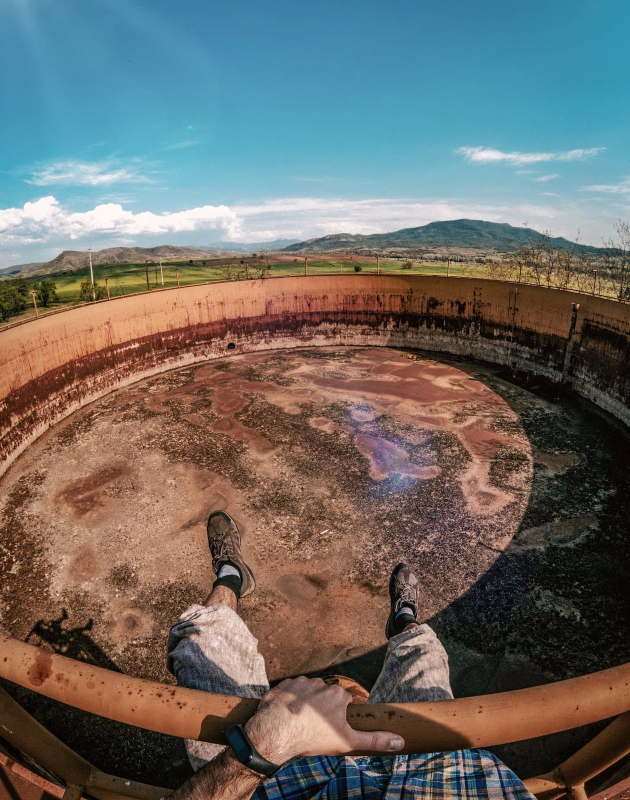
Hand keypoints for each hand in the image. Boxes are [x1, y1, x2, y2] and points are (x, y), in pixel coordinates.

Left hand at [243, 676, 403, 763]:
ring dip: (306, 704)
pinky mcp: (283, 685)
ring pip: (307, 693)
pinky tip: (287, 715)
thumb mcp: (347, 741)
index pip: (344, 701)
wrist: (277, 733)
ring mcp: (301, 682)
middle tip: (316, 726)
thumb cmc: (313, 737)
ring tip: (300, 722)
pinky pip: (290, 691)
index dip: (340, 715)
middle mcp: (321, 683)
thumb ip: (373, 739)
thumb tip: (399, 741)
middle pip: (325, 696)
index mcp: (338, 694)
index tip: (334, 726)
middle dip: (323, 709)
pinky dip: (289, 701)